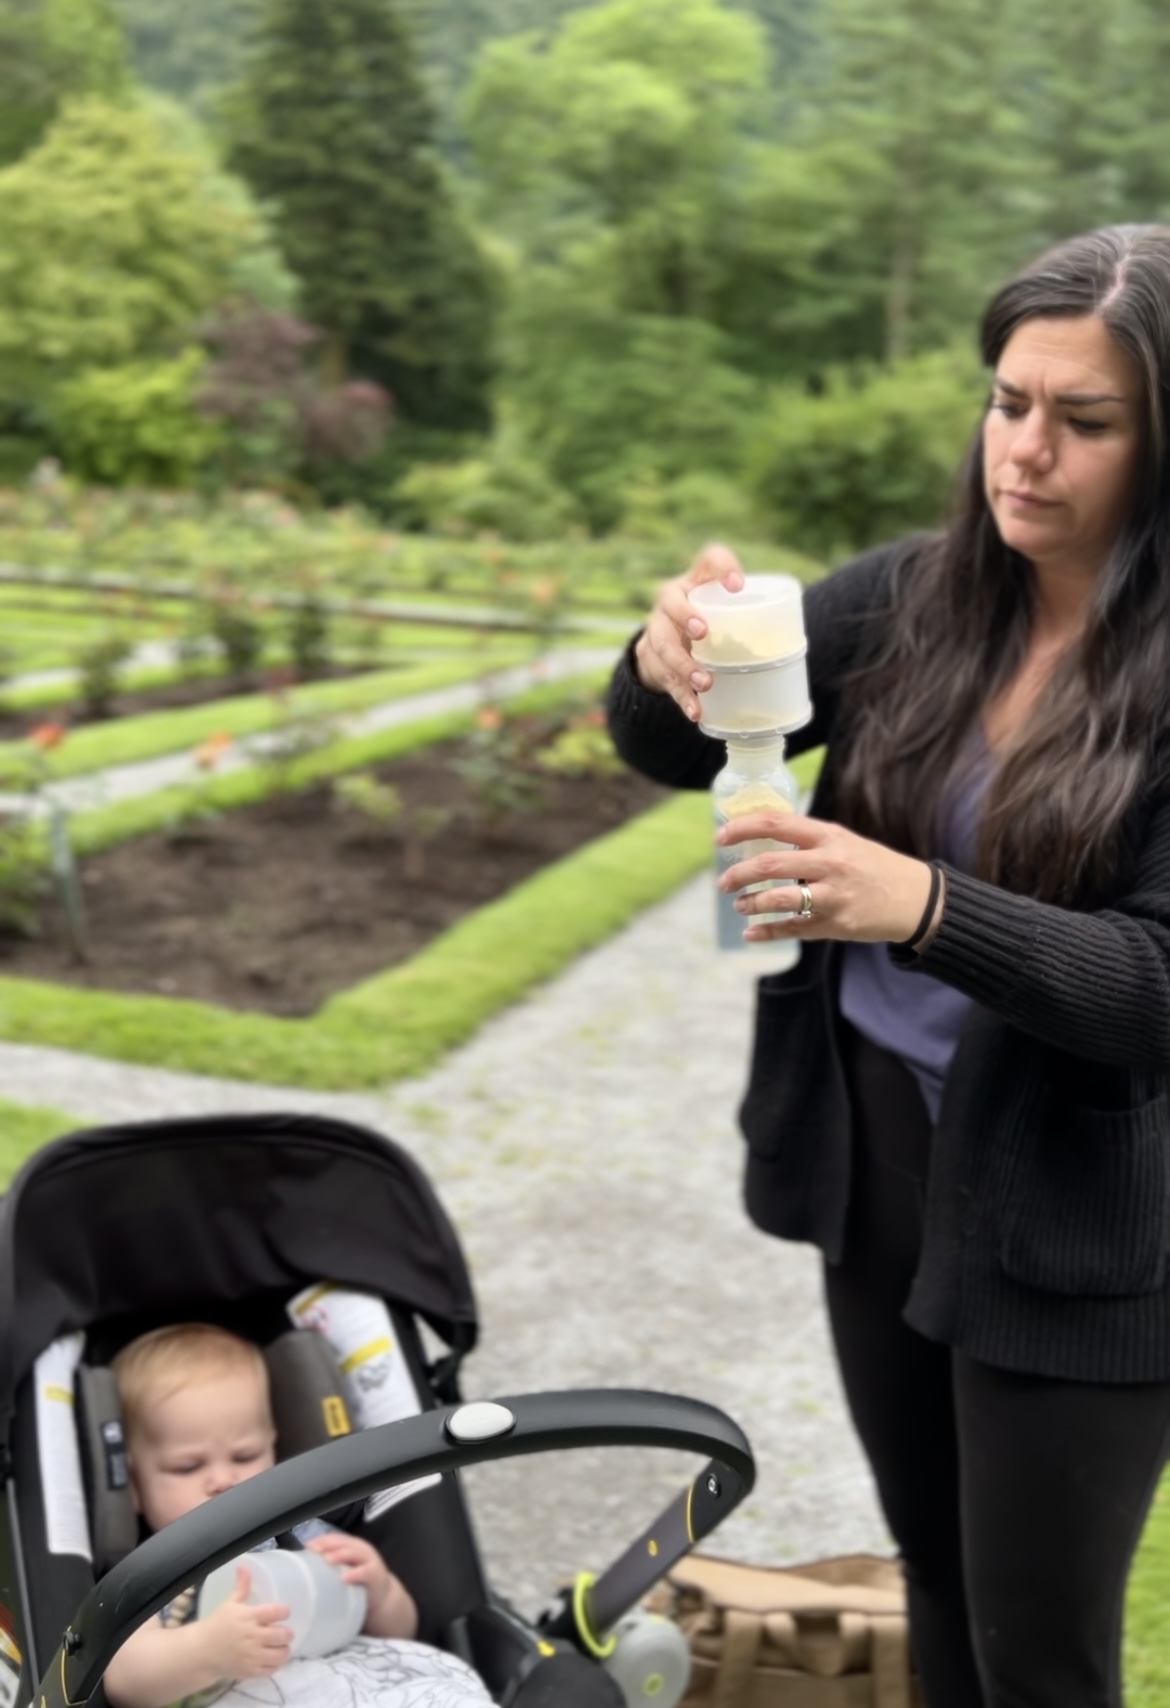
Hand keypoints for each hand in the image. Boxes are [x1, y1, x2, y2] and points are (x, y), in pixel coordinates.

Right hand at [202, 1565, 291, 1679]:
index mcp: (248, 1617)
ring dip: (284, 1649)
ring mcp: (252, 1656)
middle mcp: (252, 1636)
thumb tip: (244, 1564)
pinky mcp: (250, 1672)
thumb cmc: (218, 1624)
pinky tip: (271, 1658)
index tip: (284, 1612)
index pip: (276, 1612)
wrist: (201, 1652)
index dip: (284, 1611)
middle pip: (282, 1635)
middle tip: (284, 1631)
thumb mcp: (230, 1603)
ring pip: (280, 1654)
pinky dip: (275, 1665)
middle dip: (287, 1633)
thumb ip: (242, 1585)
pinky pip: (271, 1670)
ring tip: (281, 1646)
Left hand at [304, 1533, 417, 1639]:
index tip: (308, 1546)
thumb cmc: (357, 1584)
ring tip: (328, 1559)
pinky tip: (345, 1577)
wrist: (382, 1598)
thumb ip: (330, 1569)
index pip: (335, 1538)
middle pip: (343, 1542)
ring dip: (340, 1554)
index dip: (321, 1539)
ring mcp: (369, 1560)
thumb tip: (304, 1572)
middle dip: (328, 1544)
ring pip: (354, 1552)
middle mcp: (360, 1549)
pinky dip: (355, 1573)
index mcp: (350, 1546)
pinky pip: (365, 1572)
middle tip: (315, 1550)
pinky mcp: (375, 1575)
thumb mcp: (344, 1572)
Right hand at [633, 541, 744, 719]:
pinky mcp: (651, 657)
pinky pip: (663, 676)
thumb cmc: (712, 620)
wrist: (670, 641)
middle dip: (684, 616)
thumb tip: (793, 642)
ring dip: (683, 665)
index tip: (738, 586)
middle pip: (670, 600)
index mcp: (697, 580)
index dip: (723, 567)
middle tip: (703, 632)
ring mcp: (657, 628)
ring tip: (705, 683)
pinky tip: (696, 710)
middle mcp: (672, 598)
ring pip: (662, 644)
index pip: (709, 559)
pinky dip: (681, 696)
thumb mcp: (731, 613)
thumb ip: (753, 617)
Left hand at [717, 811, 933, 944]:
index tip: (721, 837)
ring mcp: (833, 896)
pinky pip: (793, 929)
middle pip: (770, 865)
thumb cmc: (872, 866)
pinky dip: (767, 932)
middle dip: (738, 873)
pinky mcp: (836, 924)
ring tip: (740, 904)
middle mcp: (830, 863)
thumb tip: (760, 834)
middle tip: (724, 881)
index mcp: (828, 836)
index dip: (742, 828)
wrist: (915, 898)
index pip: (776, 824)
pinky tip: (751, 933)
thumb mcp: (843, 841)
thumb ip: (807, 840)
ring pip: (779, 899)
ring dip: (751, 903)